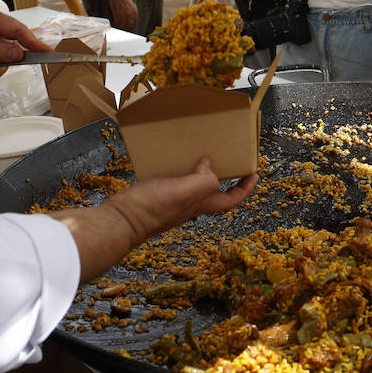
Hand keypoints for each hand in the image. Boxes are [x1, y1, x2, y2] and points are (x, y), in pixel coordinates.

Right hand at [103, 156, 257, 245]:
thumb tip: (210, 166)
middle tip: (231, 160)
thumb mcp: (183, 193)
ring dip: (201, 170)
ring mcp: (171, 202)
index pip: (231, 200)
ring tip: (202, 152)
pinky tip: (172, 157)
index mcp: (199, 205)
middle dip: (226, 178)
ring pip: (193, 185)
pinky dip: (178, 167)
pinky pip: (173, 179)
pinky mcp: (155, 195)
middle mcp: (188, 206)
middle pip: (215, 192)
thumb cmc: (149, 209)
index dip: (246, 188)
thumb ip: (203, 181)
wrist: (118, 220)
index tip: (254, 173)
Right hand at [107, 0, 138, 30]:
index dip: (132, 24)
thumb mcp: (131, 5)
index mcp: (134, 11)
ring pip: (123, 25)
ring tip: (120, 23)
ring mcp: (124, 15)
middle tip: (124, 25)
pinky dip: (117, 22)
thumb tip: (131, 17)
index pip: (135, 21)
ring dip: (121, 25)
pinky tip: (116, 21)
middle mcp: (130, 14)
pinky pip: (117, 22)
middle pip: (130, 25)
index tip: (130, 24)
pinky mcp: (117, 15)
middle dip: (127, 26)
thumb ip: (132, 12)